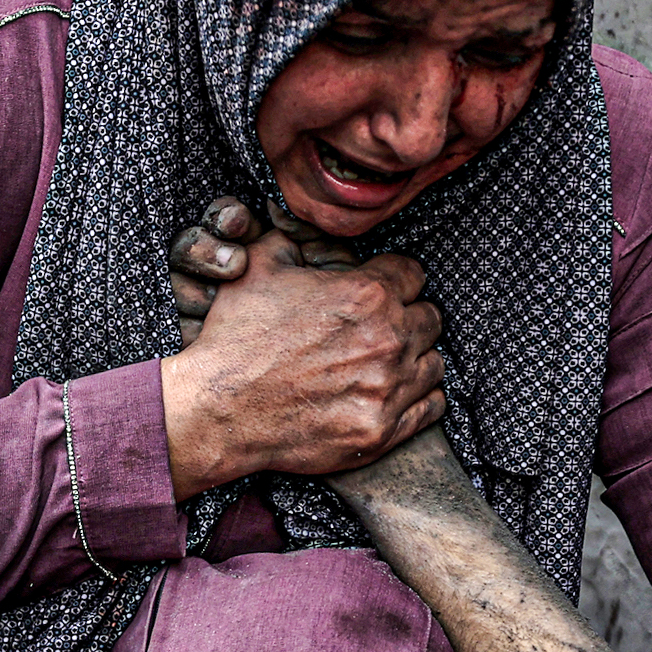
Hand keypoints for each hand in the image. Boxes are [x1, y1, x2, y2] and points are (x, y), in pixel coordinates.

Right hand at [159, 216, 443, 499]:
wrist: (219, 409)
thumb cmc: (237, 338)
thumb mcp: (259, 267)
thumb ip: (296, 238)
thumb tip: (309, 221)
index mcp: (366, 294)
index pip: (414, 274)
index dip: (396, 278)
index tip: (383, 289)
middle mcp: (387, 339)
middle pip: (430, 318)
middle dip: (409, 318)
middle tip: (384, 328)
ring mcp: (387, 388)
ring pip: (433, 363)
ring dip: (415, 359)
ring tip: (389, 362)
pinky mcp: (382, 430)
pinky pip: (430, 408)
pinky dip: (420, 399)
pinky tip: (398, 392)